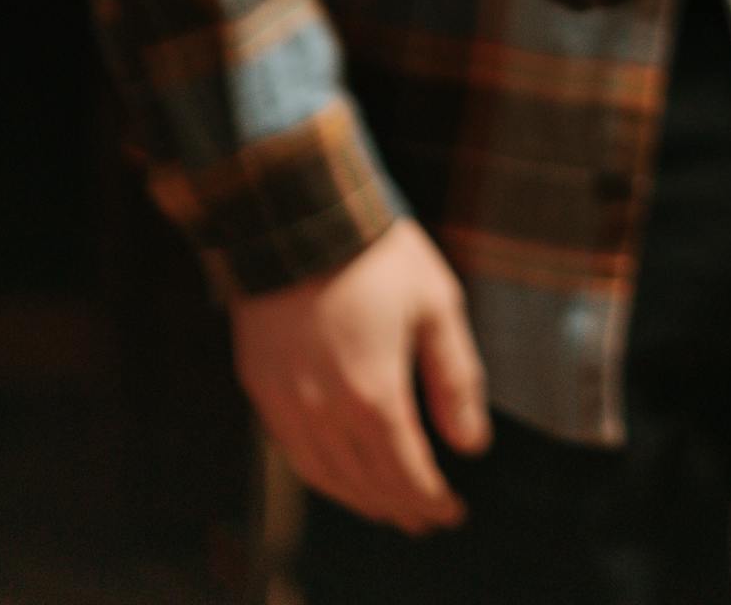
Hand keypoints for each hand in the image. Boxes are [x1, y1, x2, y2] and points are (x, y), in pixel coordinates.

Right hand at [231, 217, 491, 533]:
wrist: (296, 211)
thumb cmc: (374, 251)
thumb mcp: (437, 303)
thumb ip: (455, 378)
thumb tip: (470, 442)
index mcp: (374, 393)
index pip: (407, 473)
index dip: (432, 502)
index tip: (452, 513)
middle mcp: (325, 410)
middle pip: (366, 484)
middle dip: (400, 508)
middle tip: (425, 520)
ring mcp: (285, 401)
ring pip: (324, 476)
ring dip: (358, 500)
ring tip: (385, 507)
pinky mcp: (259, 384)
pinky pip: (290, 450)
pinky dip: (319, 474)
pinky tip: (335, 471)